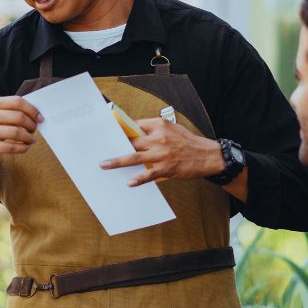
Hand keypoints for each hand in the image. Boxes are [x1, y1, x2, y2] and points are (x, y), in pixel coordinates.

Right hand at [0, 96, 41, 166]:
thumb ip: (11, 111)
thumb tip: (36, 114)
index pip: (18, 102)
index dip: (32, 110)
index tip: (40, 118)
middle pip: (19, 117)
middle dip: (31, 125)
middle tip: (34, 130)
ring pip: (16, 132)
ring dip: (28, 138)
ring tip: (31, 140)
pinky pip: (10, 147)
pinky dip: (22, 148)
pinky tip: (25, 147)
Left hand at [100, 118, 223, 185]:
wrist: (208, 156)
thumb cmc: (189, 142)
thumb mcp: (172, 129)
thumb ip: (155, 130)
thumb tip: (134, 134)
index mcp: (160, 124)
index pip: (135, 125)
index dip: (120, 129)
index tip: (108, 130)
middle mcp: (159, 137)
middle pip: (131, 140)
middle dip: (115, 145)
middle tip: (100, 148)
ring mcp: (161, 153)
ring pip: (134, 157)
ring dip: (117, 161)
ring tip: (104, 164)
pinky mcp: (166, 168)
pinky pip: (147, 174)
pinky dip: (137, 179)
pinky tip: (129, 182)